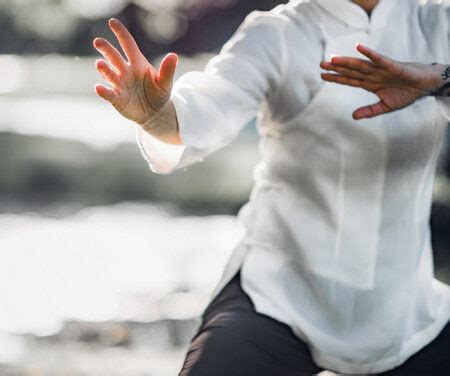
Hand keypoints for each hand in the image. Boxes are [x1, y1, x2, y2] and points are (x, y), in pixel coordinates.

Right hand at [93, 18, 178, 125]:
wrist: (155, 113)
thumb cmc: (159, 93)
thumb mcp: (165, 82)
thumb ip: (168, 70)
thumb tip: (174, 56)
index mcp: (138, 63)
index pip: (128, 45)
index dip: (121, 34)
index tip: (112, 22)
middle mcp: (126, 71)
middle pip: (114, 57)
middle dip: (106, 49)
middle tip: (98, 42)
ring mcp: (120, 85)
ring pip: (109, 74)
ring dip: (104, 69)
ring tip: (100, 64)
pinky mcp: (118, 99)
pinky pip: (109, 94)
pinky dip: (104, 91)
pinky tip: (99, 88)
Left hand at [320, 44, 441, 119]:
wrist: (424, 86)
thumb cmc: (405, 94)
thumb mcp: (385, 106)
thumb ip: (369, 111)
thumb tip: (353, 116)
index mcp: (369, 84)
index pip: (349, 80)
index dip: (336, 78)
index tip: (322, 75)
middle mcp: (372, 75)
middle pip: (350, 71)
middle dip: (336, 68)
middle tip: (321, 64)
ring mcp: (380, 69)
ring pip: (360, 65)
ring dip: (346, 62)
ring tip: (333, 59)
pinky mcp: (391, 65)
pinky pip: (378, 58)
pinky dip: (368, 53)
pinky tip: (358, 47)